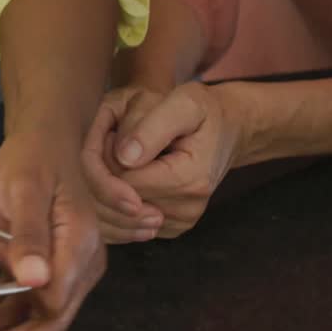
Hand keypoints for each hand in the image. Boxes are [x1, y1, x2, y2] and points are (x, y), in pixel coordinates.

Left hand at [0, 130, 105, 330]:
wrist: (45, 142)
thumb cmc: (36, 159)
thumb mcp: (26, 189)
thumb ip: (29, 235)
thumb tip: (34, 279)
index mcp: (78, 247)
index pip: (52, 309)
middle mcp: (80, 266)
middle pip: (49, 324)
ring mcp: (68, 269)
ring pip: (39, 319)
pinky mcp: (54, 268)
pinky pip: (31, 303)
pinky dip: (5, 317)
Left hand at [90, 82, 244, 239]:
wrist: (227, 131)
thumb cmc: (202, 113)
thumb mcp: (184, 103)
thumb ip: (152, 127)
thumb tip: (125, 158)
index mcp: (191, 180)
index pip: (124, 180)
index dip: (106, 157)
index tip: (112, 133)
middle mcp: (187, 210)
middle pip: (117, 200)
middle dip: (103, 171)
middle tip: (114, 141)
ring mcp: (177, 223)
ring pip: (116, 214)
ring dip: (106, 185)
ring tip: (124, 156)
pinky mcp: (168, 227)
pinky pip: (124, 223)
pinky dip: (114, 201)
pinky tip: (127, 175)